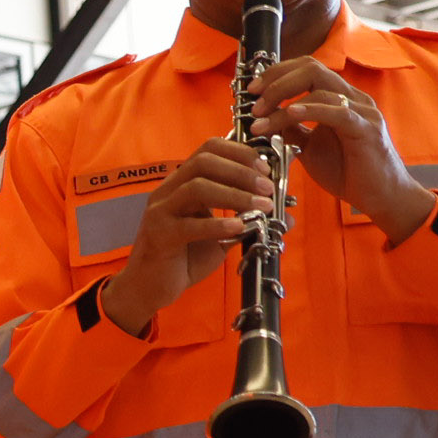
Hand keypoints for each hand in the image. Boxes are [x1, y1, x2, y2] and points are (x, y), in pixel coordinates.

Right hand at [104, 137, 277, 336]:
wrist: (150, 288)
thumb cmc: (184, 258)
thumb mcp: (222, 235)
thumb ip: (248, 221)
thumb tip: (287, 215)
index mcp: (182, 184)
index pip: (209, 149)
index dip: (240, 153)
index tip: (265, 169)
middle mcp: (168, 191)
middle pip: (203, 162)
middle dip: (241, 171)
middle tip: (267, 187)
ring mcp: (160, 212)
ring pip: (197, 187)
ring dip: (235, 194)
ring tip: (260, 207)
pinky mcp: (159, 235)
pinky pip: (189, 225)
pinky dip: (217, 224)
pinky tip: (238, 227)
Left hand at [252, 58, 431, 242]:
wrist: (379, 197)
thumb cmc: (348, 172)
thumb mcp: (309, 147)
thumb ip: (292, 130)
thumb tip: (266, 119)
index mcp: (339, 98)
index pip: (306, 69)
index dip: (276, 74)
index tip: (252, 90)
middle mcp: (352, 98)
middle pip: (312, 68)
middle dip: (276, 80)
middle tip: (253, 98)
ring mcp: (361, 111)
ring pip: (320, 88)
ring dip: (282, 101)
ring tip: (260, 120)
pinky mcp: (366, 129)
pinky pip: (337, 112)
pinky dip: (310, 110)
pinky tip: (288, 115)